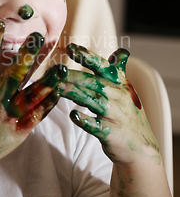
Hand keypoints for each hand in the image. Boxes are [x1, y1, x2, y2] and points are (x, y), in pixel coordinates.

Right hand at [0, 20, 64, 179]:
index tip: (0, 23)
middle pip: (16, 72)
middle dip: (28, 53)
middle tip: (38, 36)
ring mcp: (8, 118)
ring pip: (33, 93)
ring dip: (47, 78)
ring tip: (60, 66)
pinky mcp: (18, 133)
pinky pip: (37, 116)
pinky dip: (48, 104)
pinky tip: (58, 92)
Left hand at [58, 44, 160, 164]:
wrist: (142, 148)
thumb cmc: (128, 116)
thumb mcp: (127, 92)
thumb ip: (119, 72)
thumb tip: (121, 51)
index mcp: (121, 85)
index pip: (104, 66)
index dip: (88, 57)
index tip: (71, 48)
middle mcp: (120, 97)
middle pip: (95, 82)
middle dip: (75, 75)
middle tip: (56, 69)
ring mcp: (116, 116)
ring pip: (94, 100)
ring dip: (75, 93)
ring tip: (58, 87)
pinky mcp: (112, 134)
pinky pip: (97, 126)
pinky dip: (85, 121)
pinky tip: (73, 115)